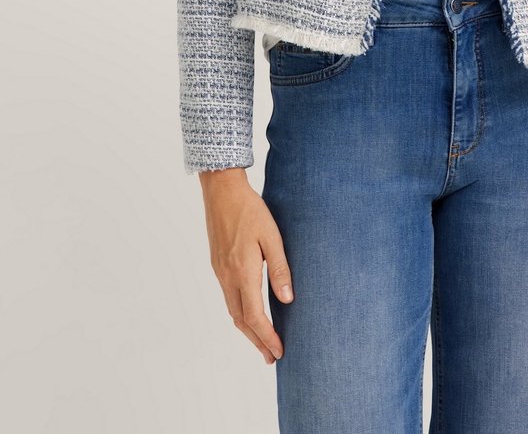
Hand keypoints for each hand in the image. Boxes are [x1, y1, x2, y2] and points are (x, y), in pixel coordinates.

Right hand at [199, 168, 294, 365]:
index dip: (266, 337)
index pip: (254, 316)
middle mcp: (227, 276)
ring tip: (262, 342)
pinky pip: (228, 298)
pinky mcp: (217, 265)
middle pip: (240, 320)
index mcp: (242, 271)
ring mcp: (220, 272)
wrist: (222, 191)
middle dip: (256, 341)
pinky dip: (239, 313)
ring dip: (247, 329)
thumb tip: (288, 300)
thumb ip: (279, 268)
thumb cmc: (251, 210)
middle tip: (271, 357)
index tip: (278, 351)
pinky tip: (249, 313)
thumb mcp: (272, 236)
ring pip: (232, 310)